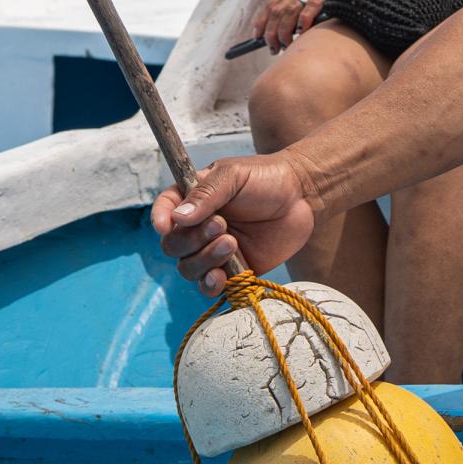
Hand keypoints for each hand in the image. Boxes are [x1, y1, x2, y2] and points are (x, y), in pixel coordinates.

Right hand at [151, 152, 320, 295]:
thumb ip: (205, 195)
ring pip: (188, 268)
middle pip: (173, 246)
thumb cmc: (266, 177)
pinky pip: (210, 286)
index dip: (160, 219)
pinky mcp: (234, 270)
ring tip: (232, 243)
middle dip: (192, 240)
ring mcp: (214, 251)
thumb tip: (177, 218)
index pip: (164, 210)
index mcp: (193, 199)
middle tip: (222, 225)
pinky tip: (221, 276)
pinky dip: (210, 285)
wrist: (303, 195)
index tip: (165, 225)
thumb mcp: (234, 176)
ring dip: (205, 260)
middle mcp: (199, 227)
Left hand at [256, 0, 392, 51]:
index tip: (256, 37)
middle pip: (277, 10)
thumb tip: (298, 33)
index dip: (262, 21)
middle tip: (273, 48)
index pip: (272, 4)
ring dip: (284, 31)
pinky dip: (304, 20)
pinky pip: (312, 6)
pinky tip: (302, 32)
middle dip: (271, 31)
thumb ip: (311, 8)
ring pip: (289, 10)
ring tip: (284, 45)